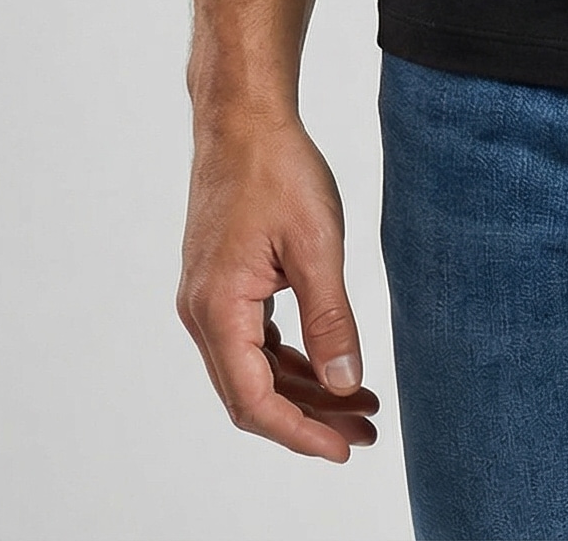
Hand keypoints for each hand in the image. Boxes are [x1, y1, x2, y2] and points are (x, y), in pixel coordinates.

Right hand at [177, 110, 378, 460]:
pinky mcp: (221, 284)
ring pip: (254, 369)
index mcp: (218, 309)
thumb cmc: (276, 169)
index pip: (254, 401)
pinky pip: (253, 341)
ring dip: (304, 389)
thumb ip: (330, 319)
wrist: (243, 118)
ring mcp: (208, 299)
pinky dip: (290, 359)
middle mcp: (202, 313)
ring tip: (358, 403)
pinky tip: (328, 365)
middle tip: (365, 430)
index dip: (300, 433)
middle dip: (310, 417)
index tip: (343, 449)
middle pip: (252, 393)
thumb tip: (344, 383)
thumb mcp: (316, 245)